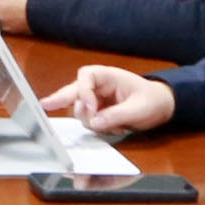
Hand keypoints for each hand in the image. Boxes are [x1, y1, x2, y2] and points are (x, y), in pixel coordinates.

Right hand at [44, 65, 176, 136]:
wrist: (160, 106)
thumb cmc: (151, 100)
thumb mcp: (138, 109)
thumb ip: (116, 115)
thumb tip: (94, 123)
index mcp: (107, 76)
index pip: (86, 77)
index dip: (84, 92)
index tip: (92, 109)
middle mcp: (97, 86)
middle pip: (73, 90)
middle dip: (60, 98)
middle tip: (44, 105)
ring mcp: (95, 99)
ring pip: (79, 110)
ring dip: (93, 121)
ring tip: (116, 127)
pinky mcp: (96, 112)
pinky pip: (88, 121)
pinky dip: (98, 127)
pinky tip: (115, 128)